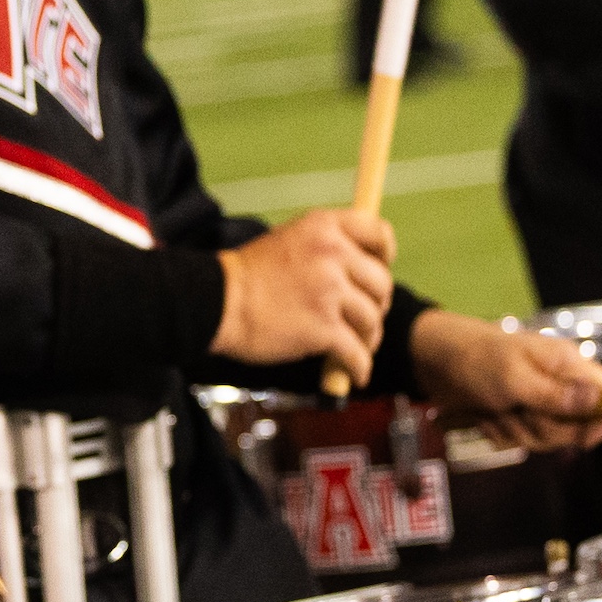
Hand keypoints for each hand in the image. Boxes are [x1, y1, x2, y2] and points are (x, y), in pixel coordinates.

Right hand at [213, 206, 397, 376]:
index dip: (385, 254)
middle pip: (381, 282)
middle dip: (378, 304)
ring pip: (372, 319)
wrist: (215, 302)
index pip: (378, 232)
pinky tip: (355, 374)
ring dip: (369, 338)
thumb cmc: (246, 277)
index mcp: (324, 227)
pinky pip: (357, 352)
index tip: (381, 267)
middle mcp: (333, 254)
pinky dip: (359, 367)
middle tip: (365, 317)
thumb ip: (324, 247)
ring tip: (358, 347)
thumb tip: (355, 272)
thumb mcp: (288, 240)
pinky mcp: (323, 328)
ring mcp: (330, 292)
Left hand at [409, 310, 601, 452]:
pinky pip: (520, 441)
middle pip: (576, 427)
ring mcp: (537, 403)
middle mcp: (557, 385)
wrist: (432, 361)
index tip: (586, 436)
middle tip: (518, 413)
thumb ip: (555, 395)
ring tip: (493, 411)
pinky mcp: (516, 417)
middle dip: (544, 429)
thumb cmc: (474, 359)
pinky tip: (483, 416)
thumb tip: (599, 402)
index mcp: (566, 365)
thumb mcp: (514, 378)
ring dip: (515, 431)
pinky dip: (499, 433)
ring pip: (545, 438)